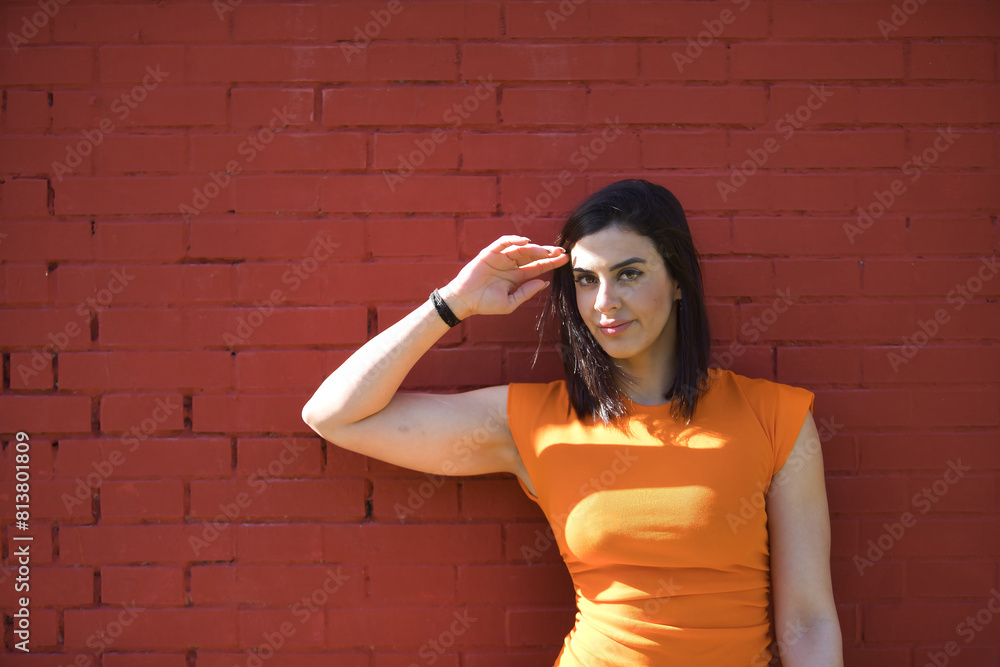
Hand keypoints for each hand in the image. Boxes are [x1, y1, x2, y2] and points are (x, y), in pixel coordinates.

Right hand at [439, 236, 568, 318]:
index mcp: (518, 277)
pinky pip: (503, 243)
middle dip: (547, 253)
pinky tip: (525, 242)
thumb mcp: (510, 303)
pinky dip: (514, 240)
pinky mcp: (490, 253)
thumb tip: (544, 283)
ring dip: (534, 248)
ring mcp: (501, 258)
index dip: (552, 263)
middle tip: (561, 251)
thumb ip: (526, 293)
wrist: (464, 301)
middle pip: (533, 256)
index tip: (566, 259)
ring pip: (521, 249)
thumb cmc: (485, 304)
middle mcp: (512, 265)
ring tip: (545, 251)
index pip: (538, 267)